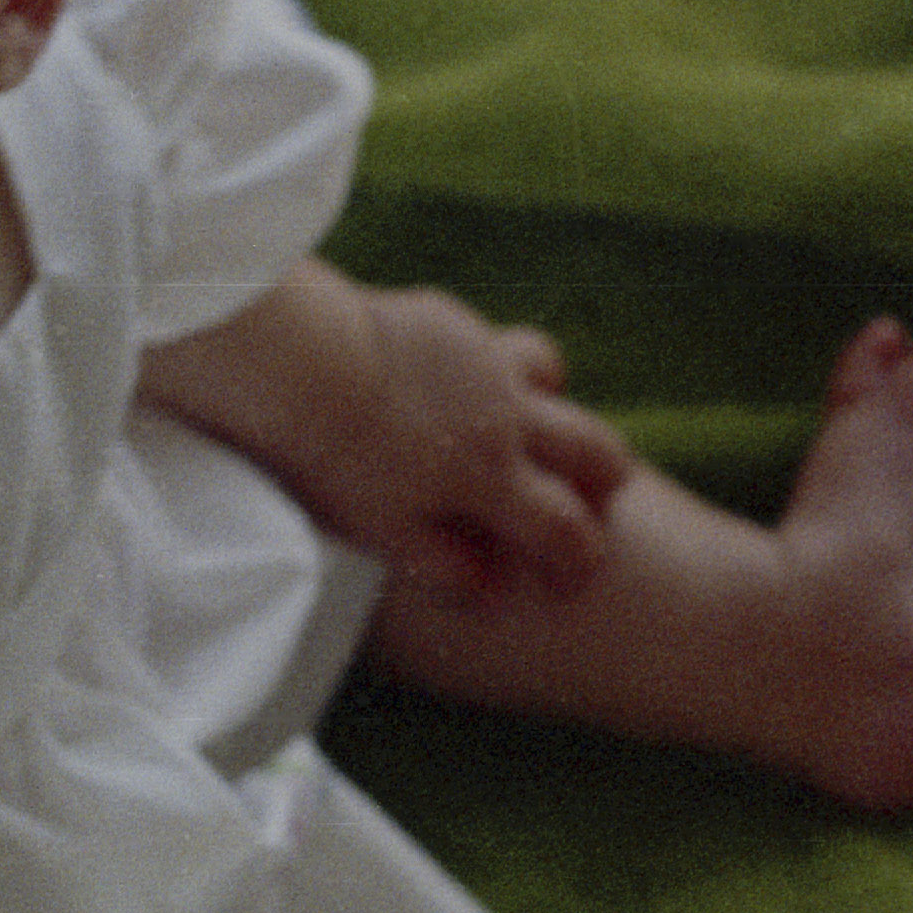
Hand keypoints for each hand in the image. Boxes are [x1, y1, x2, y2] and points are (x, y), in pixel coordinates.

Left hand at [308, 282, 635, 603]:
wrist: (307, 364)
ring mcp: (485, 360)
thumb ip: (446, 564)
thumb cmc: (341, 457)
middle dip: (605, 475)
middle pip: (591, 443)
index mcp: (493, 477)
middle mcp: (506, 415)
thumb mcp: (387, 533)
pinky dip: (491, 363)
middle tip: (596, 494)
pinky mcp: (451, 320)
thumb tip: (492, 592)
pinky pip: (491, 339)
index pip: (566, 525)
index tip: (577, 574)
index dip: (582, 556)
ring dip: (554, 399)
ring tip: (533, 416)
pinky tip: (456, 373)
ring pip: (549, 371)